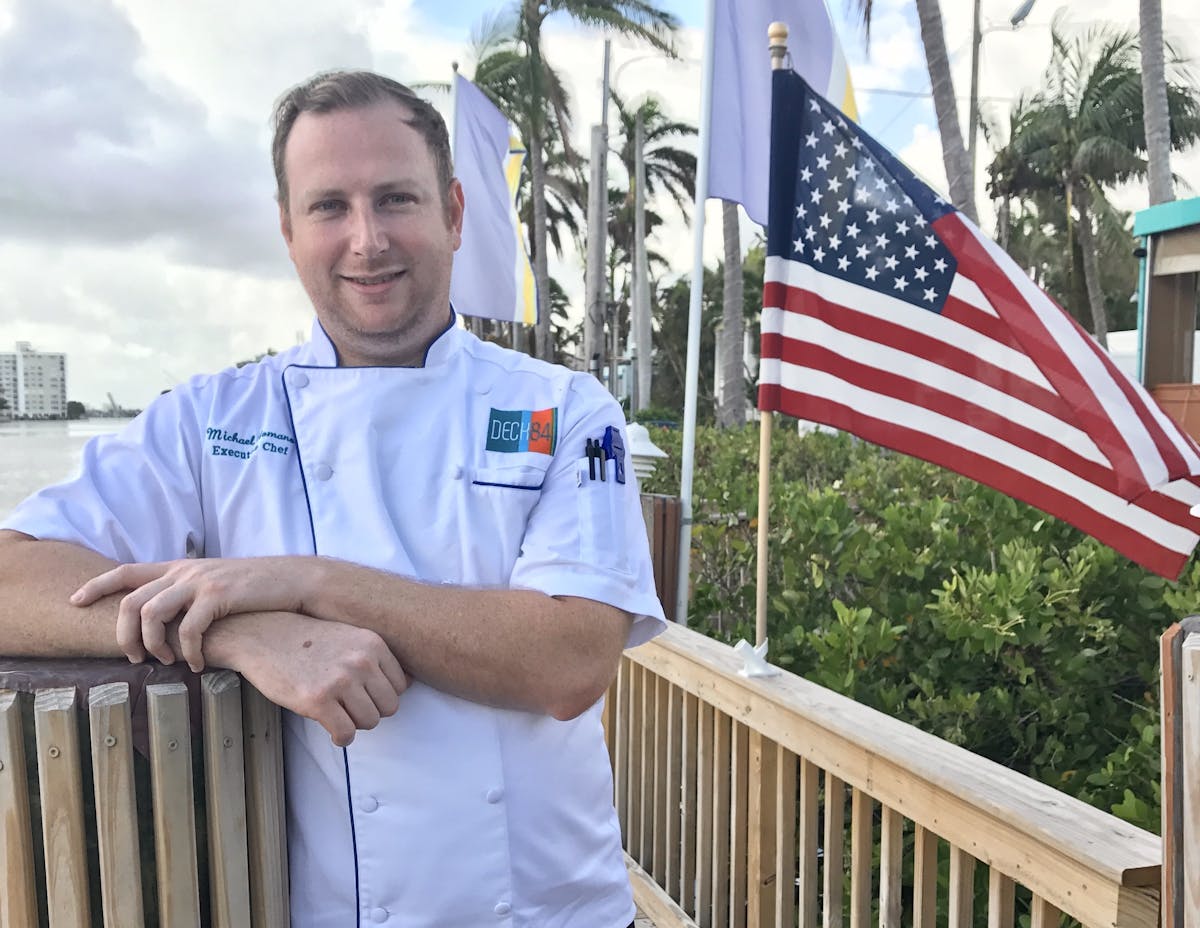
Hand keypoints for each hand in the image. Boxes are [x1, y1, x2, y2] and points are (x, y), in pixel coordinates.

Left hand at [70, 556, 314, 671]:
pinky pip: (189, 629)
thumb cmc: (253, 590)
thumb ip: (187, 592)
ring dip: (152, 644)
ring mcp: (201, 582)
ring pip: (151, 613)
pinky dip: (189, 652)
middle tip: (135, 657)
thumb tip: (163, 618)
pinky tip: (200, 665)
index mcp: (179, 567)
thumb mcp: (214, 583)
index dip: (96, 586)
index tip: (74, 601)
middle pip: (130, 600)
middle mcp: (184, 571)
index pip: (125, 571)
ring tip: (165, 662)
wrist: (292, 579)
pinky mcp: (219, 596)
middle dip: (123, 635)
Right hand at [212, 612, 407, 746]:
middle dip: (371, 711)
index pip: (401, 686)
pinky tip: (330, 728)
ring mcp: (340, 681)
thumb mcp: (349, 635)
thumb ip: (375, 656)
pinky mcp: (317, 700)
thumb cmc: (306, 639)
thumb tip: (406, 684)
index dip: (382, 695)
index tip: (364, 695)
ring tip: (338, 715)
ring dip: (355, 724)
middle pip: (389, 707)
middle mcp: (361, 661)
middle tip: (350, 708)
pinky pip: (346, 733)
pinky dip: (341, 737)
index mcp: (373, 644)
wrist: (262, 634)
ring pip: (370, 722)